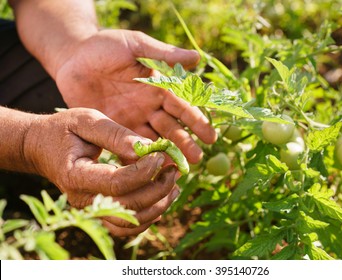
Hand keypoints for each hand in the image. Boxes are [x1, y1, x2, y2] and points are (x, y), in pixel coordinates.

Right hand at [24, 108, 179, 235]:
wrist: (42, 147)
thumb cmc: (64, 130)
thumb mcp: (86, 121)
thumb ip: (115, 134)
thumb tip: (145, 148)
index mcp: (76, 175)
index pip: (116, 183)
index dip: (143, 172)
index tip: (161, 155)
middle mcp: (83, 199)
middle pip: (129, 206)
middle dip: (158, 188)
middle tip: (174, 168)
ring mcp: (92, 209)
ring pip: (132, 221)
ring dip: (159, 205)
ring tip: (175, 184)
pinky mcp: (101, 211)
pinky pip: (127, 225)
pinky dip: (149, 215)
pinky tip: (163, 197)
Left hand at [54, 30, 216, 163]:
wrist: (72, 57)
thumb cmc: (105, 46)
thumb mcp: (135, 45)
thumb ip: (163, 53)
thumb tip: (198, 57)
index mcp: (158, 88)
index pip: (182, 107)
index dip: (197, 121)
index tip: (210, 136)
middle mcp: (149, 107)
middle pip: (171, 128)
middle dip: (185, 143)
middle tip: (197, 159)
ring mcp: (132, 121)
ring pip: (154, 141)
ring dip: (166, 155)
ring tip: (177, 170)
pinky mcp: (113, 130)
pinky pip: (128, 148)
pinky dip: (138, 160)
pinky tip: (146, 172)